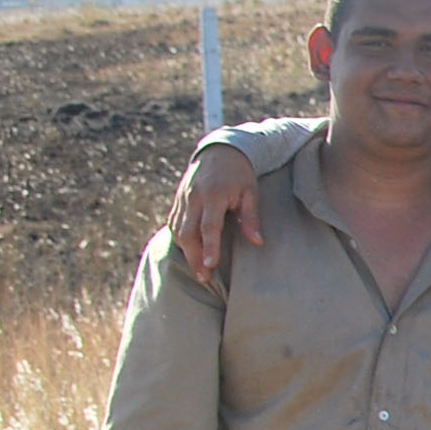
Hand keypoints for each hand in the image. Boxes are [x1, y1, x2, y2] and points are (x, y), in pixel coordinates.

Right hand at [172, 146, 262, 283]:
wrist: (219, 151)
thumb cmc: (239, 174)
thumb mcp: (250, 192)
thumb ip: (251, 218)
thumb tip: (257, 242)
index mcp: (213, 196)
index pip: (209, 226)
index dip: (209, 247)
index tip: (210, 265)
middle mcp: (193, 198)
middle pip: (187, 233)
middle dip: (194, 257)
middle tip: (204, 278)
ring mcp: (182, 199)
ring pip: (177, 230)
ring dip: (186, 251)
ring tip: (198, 271)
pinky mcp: (177, 200)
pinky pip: (173, 223)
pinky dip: (179, 239)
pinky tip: (188, 252)